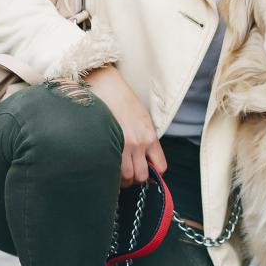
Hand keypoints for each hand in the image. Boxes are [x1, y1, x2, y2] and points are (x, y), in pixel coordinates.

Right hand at [84, 67, 165, 186]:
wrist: (106, 86)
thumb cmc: (124, 102)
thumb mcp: (143, 120)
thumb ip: (148, 141)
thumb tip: (148, 162)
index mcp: (150, 136)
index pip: (160, 167)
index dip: (154, 174)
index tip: (146, 172)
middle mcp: (138, 143)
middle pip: (141, 176)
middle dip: (135, 179)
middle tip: (128, 173)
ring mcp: (121, 144)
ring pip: (125, 177)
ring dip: (121, 179)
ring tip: (116, 171)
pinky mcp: (106, 143)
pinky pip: (110, 168)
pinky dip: (109, 172)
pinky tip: (107, 166)